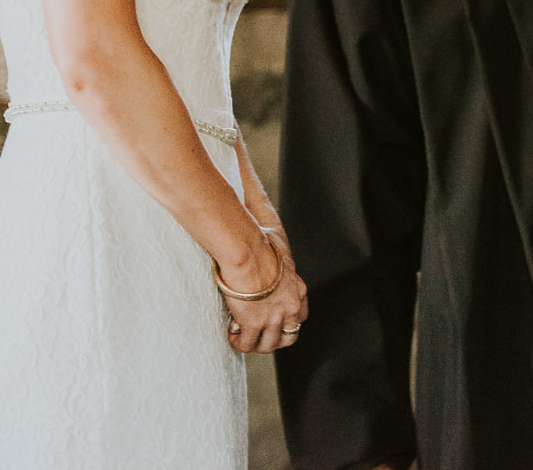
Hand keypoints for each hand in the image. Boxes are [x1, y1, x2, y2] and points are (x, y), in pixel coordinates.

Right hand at [220, 228, 307, 353]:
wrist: (248, 250)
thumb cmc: (258, 238)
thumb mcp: (273, 231)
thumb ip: (266, 220)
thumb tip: (252, 186)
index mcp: (297, 287)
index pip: (301, 315)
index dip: (287, 321)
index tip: (271, 317)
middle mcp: (291, 305)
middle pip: (289, 336)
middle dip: (273, 338)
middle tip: (256, 331)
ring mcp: (274, 316)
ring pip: (268, 345)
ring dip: (254, 343)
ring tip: (240, 334)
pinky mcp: (255, 323)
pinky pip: (247, 344)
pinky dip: (238, 342)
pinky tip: (231, 332)